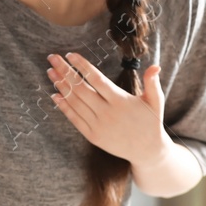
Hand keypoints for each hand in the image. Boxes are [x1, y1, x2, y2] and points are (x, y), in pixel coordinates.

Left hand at [46, 52, 167, 167]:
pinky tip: (55, 95)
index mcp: (121, 101)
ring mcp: (98, 125)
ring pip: (75, 103)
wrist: (147, 150)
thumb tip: (155, 66)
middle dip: (65, 71)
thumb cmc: (150, 121)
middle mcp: (107, 113)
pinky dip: (64, 107)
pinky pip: (75, 119)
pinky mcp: (93, 136)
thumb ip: (152, 83)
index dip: (82, 66)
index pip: (96, 79)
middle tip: (52, 58)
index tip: (70, 55)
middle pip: (81, 88)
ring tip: (50, 72)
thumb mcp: (155, 101)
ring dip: (61, 86)